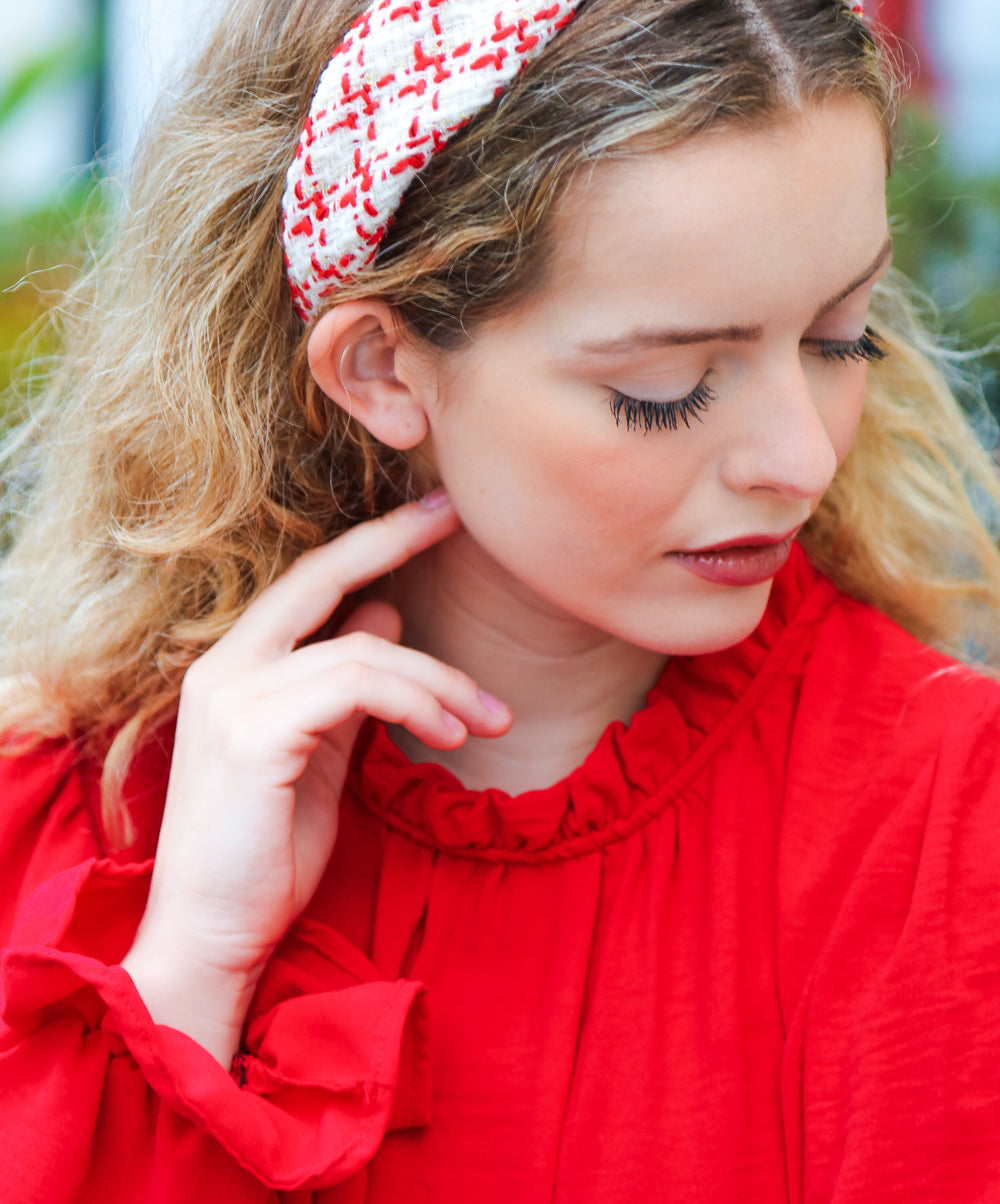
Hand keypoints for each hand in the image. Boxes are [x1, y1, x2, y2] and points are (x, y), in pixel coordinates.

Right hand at [121, 492, 508, 1062]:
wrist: (213, 941)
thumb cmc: (265, 857)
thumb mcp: (319, 757)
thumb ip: (346, 689)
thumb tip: (385, 614)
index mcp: (234, 669)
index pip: (309, 581)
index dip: (372, 541)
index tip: (434, 512)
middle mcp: (223, 669)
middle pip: (321, 577)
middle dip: (395, 539)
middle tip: (460, 520)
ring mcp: (232, 699)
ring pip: (362, 650)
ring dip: (439, 680)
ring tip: (486, 720)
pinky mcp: (253, 736)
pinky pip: (356, 689)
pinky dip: (415, 703)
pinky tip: (448, 735)